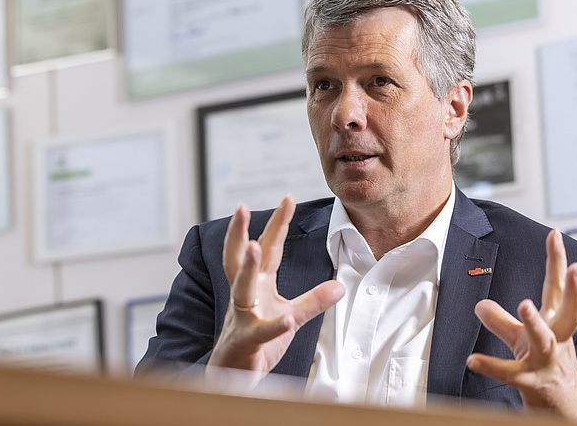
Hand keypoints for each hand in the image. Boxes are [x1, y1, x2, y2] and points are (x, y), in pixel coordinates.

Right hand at [206, 196, 343, 384]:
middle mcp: (245, 296)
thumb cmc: (258, 342)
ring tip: (257, 247)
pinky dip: (274, 326)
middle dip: (240, 232)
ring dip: (249, 268)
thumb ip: (313, 301)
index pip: (268, 248)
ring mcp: (242, 318)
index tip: (288, 198)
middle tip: (241, 207)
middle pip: (240, 258)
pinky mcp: (245, 342)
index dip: (277, 224)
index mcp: (257, 285)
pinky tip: (288, 320)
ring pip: (241, 289)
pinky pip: (260, 332)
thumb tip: (340, 286)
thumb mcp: (290, 316)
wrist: (235, 377)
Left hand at [466, 229, 576, 421]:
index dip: (557, 261)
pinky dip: (492, 366)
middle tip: (574, 268)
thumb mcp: (523, 339)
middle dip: (574, 290)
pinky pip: (511, 374)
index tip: (555, 234)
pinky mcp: (533, 382)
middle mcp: (557, 340)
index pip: (557, 288)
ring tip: (524, 304)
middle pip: (569, 311)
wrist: (566, 410)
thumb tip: (479, 304)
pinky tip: (472, 360)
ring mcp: (547, 361)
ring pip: (544, 339)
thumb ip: (501, 320)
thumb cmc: (547, 369)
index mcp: (556, 324)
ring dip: (535, 322)